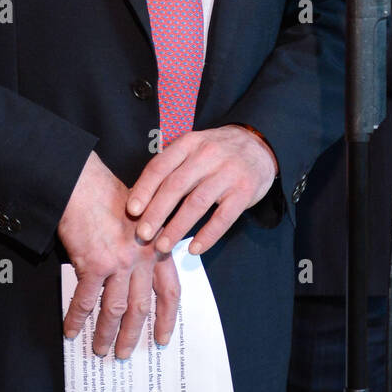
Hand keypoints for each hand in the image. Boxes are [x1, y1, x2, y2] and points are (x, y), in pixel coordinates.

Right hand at [58, 152, 179, 357]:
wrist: (83, 182)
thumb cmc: (107, 194)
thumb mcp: (142, 216)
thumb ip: (146, 243)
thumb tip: (139, 273)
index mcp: (156, 246)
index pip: (170, 290)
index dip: (167, 318)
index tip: (163, 337)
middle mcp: (142, 257)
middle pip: (141, 307)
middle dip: (133, 334)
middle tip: (127, 353)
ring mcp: (119, 262)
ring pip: (114, 309)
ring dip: (106, 334)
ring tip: (100, 349)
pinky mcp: (93, 263)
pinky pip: (84, 300)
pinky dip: (76, 318)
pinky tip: (72, 330)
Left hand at [125, 125, 277, 256]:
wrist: (259, 144)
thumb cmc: (218, 151)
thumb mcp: (194, 146)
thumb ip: (171, 165)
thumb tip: (140, 196)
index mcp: (189, 143)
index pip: (161, 166)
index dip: (144, 189)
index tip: (132, 210)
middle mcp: (208, 155)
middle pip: (176, 186)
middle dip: (156, 212)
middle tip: (142, 234)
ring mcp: (228, 173)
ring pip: (197, 203)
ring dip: (177, 227)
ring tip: (162, 246)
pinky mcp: (245, 191)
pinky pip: (223, 217)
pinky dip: (207, 235)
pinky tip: (194, 248)